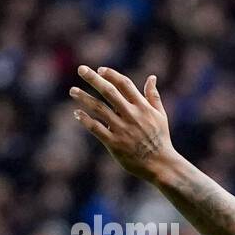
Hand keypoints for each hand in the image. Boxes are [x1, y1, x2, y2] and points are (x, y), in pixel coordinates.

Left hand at [69, 66, 177, 182]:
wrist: (161, 165)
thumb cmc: (160, 139)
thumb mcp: (161, 116)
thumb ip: (154, 96)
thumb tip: (152, 77)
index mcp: (143, 107)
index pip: (125, 85)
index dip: (111, 75)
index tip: (100, 70)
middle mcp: (132, 115)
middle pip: (110, 92)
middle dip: (94, 79)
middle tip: (81, 69)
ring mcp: (122, 129)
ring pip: (99, 109)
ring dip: (84, 98)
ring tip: (73, 90)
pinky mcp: (115, 143)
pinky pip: (96, 128)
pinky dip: (86, 120)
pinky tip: (77, 113)